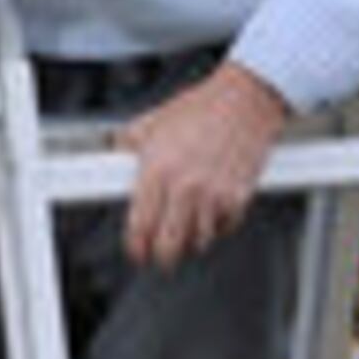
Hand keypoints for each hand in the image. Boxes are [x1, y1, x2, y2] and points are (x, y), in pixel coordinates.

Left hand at [111, 61, 288, 270]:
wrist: (243, 103)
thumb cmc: (200, 109)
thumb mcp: (151, 122)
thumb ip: (129, 146)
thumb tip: (115, 161)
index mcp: (156, 169)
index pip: (140, 225)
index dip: (135, 246)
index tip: (136, 251)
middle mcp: (184, 186)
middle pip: (168, 246)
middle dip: (162, 256)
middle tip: (159, 252)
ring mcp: (212, 196)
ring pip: (197, 242)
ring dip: (190, 238)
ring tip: (185, 224)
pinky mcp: (237, 199)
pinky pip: (223, 228)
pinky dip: (216, 225)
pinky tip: (210, 209)